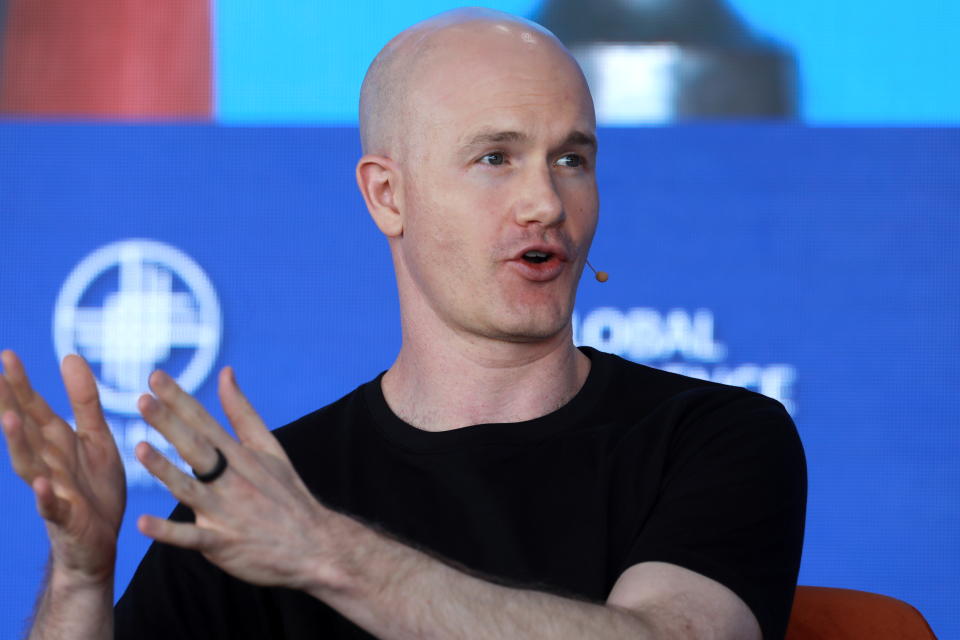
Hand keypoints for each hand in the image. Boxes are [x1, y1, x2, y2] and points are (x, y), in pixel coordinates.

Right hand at [0, 351, 125, 585]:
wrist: (99, 543)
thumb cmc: (94, 489)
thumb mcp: (96, 438)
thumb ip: (84, 401)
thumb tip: (69, 356)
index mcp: (57, 442)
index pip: (34, 408)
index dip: (21, 383)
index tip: (7, 354)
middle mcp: (47, 462)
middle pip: (25, 431)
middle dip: (10, 404)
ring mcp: (51, 490)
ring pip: (28, 465)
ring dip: (18, 443)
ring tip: (10, 418)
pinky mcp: (64, 517)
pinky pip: (50, 507)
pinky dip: (43, 496)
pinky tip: (39, 484)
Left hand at [134, 367, 351, 591]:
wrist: (314, 545)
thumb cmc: (286, 494)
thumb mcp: (269, 447)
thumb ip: (241, 411)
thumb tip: (225, 372)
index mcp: (239, 455)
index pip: (204, 421)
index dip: (178, 399)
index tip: (155, 376)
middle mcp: (230, 480)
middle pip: (195, 448)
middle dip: (169, 423)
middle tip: (143, 400)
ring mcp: (226, 512)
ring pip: (189, 489)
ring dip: (165, 470)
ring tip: (140, 449)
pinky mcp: (222, 543)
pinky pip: (192, 537)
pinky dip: (168, 533)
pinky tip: (143, 524)